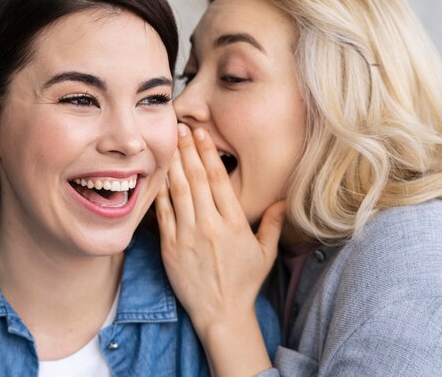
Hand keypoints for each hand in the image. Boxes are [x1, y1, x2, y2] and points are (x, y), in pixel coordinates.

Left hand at [155, 124, 284, 375]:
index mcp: (234, 223)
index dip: (208, 153)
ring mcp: (188, 236)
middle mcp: (210, 226)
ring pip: (178, 192)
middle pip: (195, 179)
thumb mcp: (266, 253)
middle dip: (187, 150)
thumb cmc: (245, 282)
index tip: (202, 134)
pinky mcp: (171, 247)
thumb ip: (274, 223)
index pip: (219, 180)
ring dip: (173, 165)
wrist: (221, 313)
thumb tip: (284, 200)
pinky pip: (163, 215)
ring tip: (168, 144)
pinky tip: (157, 175)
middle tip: (180, 128)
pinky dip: (159, 193)